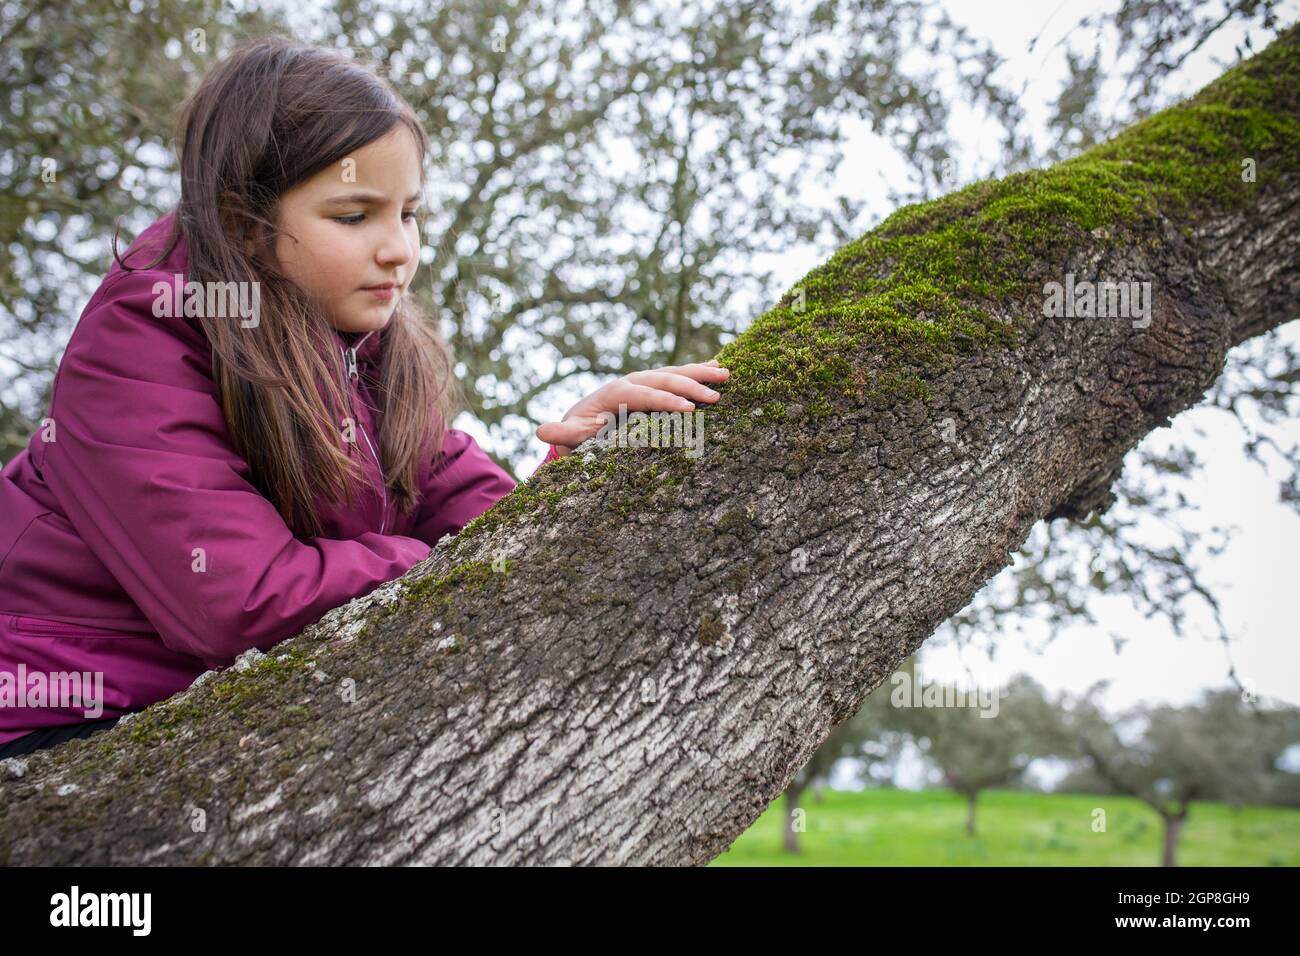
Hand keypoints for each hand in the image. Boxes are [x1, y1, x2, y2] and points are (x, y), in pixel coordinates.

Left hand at [536, 360, 730, 455]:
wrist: (582, 419)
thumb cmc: (579, 432)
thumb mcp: (570, 435)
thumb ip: (562, 433)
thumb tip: (542, 431)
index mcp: (616, 392)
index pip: (645, 395)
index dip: (666, 402)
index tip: (689, 411)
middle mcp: (632, 380)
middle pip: (664, 379)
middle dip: (690, 387)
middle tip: (716, 397)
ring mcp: (644, 379)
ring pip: (675, 371)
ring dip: (700, 373)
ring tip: (725, 374)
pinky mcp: (654, 382)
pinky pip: (678, 373)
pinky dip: (697, 368)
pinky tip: (718, 366)